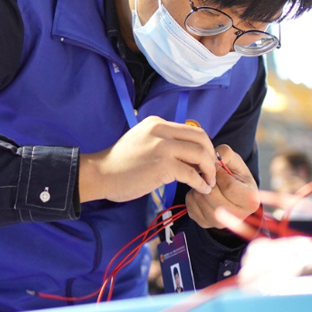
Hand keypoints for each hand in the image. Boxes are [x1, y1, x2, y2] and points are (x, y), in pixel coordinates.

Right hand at [79, 116, 216, 203]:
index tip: (205, 161)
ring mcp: (163, 147)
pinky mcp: (163, 165)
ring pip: (200, 154)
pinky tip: (201, 189)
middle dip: (210, 155)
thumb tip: (189, 155)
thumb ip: (163, 143)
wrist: (101, 174)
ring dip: (209, 170)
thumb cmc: (120, 163)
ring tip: (208, 182)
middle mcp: (162, 130)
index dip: (204, 146)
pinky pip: (191, 174)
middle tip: (211, 171)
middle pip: (201, 138)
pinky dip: (200, 182)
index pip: (191, 130)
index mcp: (157, 123)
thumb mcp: (143, 141)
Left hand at [185, 144, 260, 235]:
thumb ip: (227, 154)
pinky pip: (190, 204)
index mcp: (250, 201)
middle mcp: (237, 216)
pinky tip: (202, 191)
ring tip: (207, 183)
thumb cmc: (235, 177)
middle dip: (208, 180)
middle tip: (210, 175)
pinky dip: (192, 194)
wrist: (230, 195)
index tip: (218, 168)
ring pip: (200, 199)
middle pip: (213, 195)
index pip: (229, 187)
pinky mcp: (204, 223)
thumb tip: (213, 158)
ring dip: (200, 186)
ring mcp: (220, 223)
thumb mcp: (235, 162)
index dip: (220, 174)